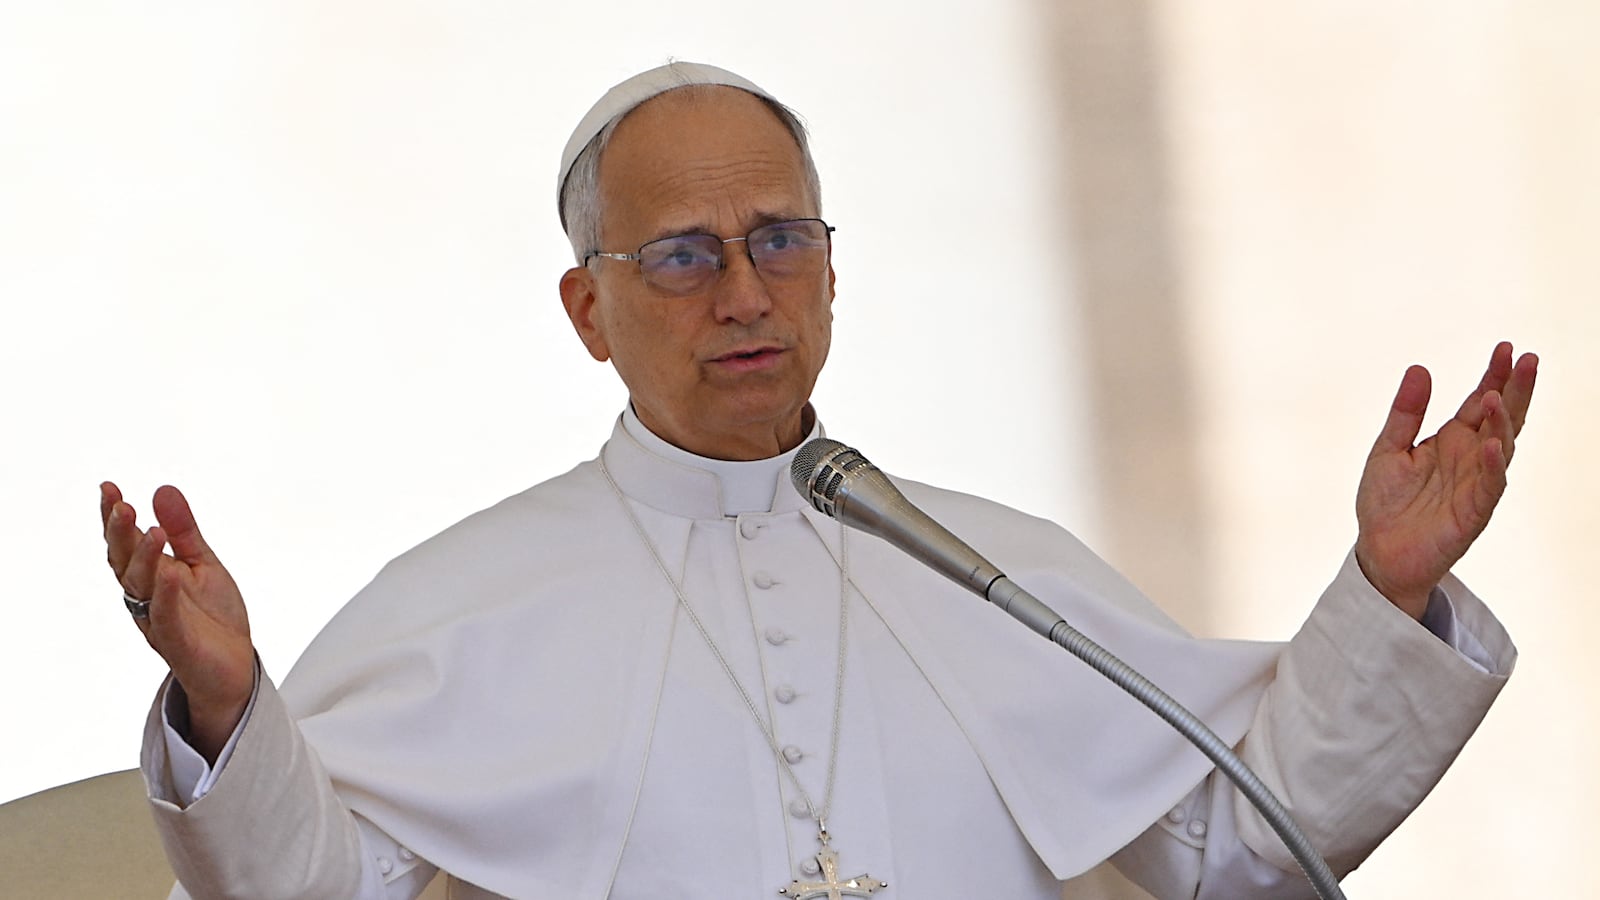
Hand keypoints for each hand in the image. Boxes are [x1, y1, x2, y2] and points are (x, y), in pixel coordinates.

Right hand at [101, 482, 254, 760]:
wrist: (233, 666)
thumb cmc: (212, 616)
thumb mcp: (202, 563)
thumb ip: (184, 530)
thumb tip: (163, 489)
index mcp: (151, 576)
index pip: (126, 542)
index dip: (114, 517)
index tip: (108, 488)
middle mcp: (146, 596)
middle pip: (125, 562)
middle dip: (120, 533)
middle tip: (122, 505)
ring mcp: (158, 619)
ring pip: (142, 587)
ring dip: (144, 558)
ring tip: (151, 530)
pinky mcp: (177, 641)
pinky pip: (167, 617)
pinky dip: (167, 595)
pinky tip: (171, 574)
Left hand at [1354, 342, 1537, 618]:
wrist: (1378, 552)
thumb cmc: (1386, 503)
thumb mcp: (1388, 449)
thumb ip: (1405, 413)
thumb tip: (1420, 368)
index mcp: (1452, 440)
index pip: (1480, 402)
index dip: (1494, 376)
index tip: (1506, 347)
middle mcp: (1470, 458)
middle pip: (1501, 418)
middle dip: (1516, 389)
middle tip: (1528, 359)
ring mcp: (1475, 484)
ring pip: (1500, 447)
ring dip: (1501, 422)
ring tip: (1496, 397)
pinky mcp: (1473, 512)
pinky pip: (1489, 486)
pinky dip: (1492, 465)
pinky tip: (1492, 444)